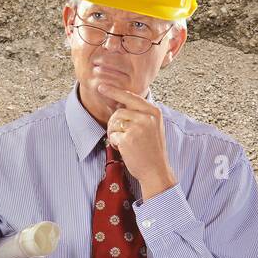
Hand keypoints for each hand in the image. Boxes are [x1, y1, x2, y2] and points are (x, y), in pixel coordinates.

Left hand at [97, 83, 175, 199]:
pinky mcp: (129, 138)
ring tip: (124, 143)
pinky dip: (115, 143)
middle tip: (121, 136)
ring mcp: (138, 127)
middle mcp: (147, 117)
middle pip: (118, 111)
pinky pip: (112, 135)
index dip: (114, 91)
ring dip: (114, 133)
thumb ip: (140, 114)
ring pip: (113, 122)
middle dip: (114, 124)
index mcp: (154, 112)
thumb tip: (119, 103)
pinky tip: (125, 149)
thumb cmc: (151, 150)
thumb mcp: (152, 127)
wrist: (156, 170)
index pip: (130, 97)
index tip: (101, 87)